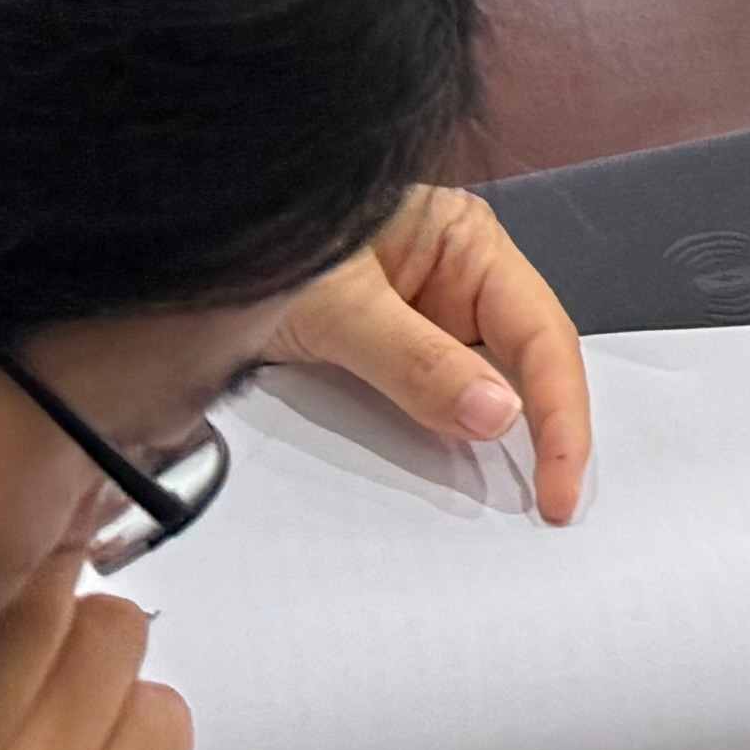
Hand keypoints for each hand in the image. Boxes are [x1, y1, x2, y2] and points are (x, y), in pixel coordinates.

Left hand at [276, 187, 594, 523]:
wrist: (189, 266)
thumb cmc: (265, 255)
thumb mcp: (338, 308)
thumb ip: (416, 361)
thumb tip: (501, 418)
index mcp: (467, 242)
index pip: (540, 332)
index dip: (559, 412)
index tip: (558, 487)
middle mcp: (460, 276)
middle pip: (527, 361)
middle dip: (546, 430)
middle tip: (553, 508)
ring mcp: (428, 317)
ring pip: (485, 389)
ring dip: (502, 444)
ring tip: (527, 504)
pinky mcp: (393, 354)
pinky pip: (436, 403)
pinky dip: (451, 443)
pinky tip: (462, 481)